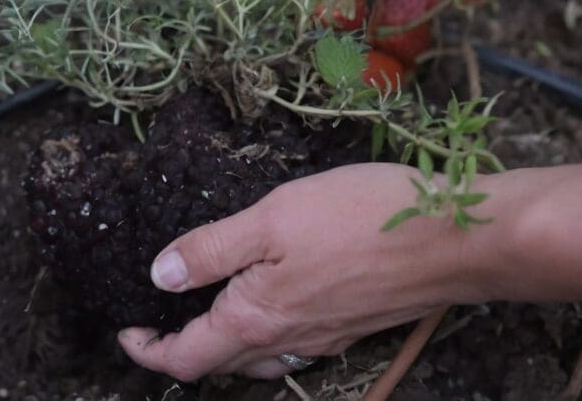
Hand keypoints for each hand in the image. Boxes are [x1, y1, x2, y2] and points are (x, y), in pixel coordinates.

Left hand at [118, 163, 502, 380]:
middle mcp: (287, 343)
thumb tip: (159, 276)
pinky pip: (294, 346)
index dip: (147, 351)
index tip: (126, 332)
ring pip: (258, 358)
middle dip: (183, 348)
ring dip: (225, 343)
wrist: (456, 238)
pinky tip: (273, 299)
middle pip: (220, 364)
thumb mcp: (272, 216)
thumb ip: (211, 249)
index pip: (185, 358)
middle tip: (162, 317)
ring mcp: (324, 339)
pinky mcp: (353, 326)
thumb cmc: (362, 218)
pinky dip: (266, 333)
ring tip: (210, 309)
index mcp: (256, 320)